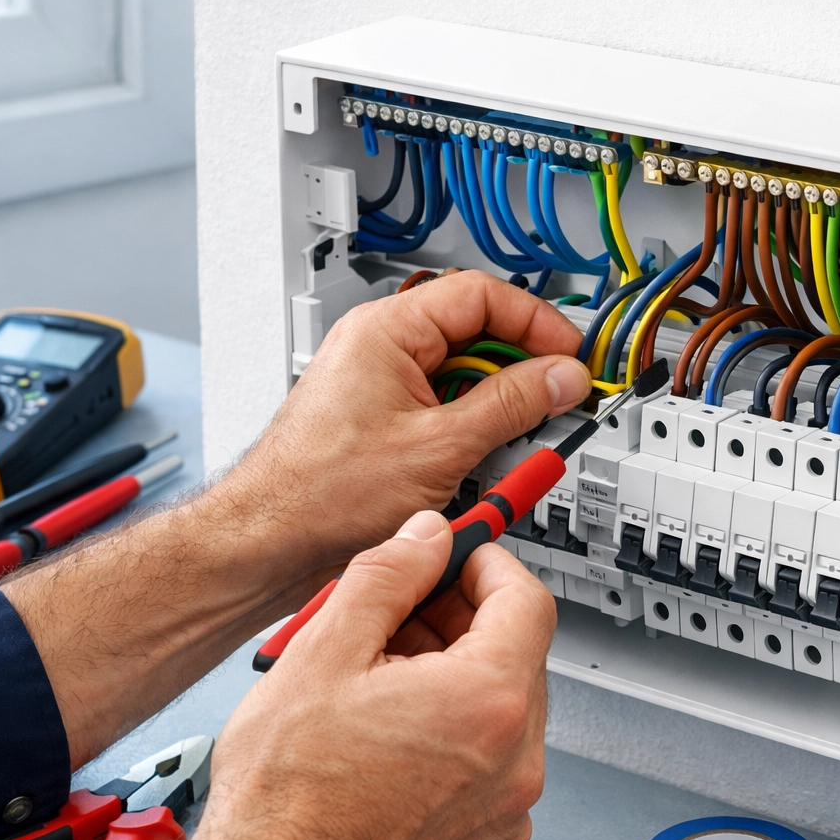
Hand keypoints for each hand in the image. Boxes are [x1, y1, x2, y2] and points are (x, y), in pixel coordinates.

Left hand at [3, 270, 584, 767]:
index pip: (481, 296)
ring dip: (495, 409)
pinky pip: (440, 411)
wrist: (268, 544)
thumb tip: (561, 379)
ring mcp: (377, 386)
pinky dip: (469, 434)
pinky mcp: (379, 424)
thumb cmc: (320, 494)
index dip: (536, 322)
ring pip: (460, 379)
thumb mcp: (441, 446)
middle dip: (520, 371)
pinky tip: (479, 466)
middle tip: (556, 401)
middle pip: (474, 335)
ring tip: (515, 444)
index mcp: (386, 330)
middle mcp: (378, 349)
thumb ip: (512, 405)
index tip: (571, 355)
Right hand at [137, 510, 552, 839]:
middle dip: (462, 629)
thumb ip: (388, 577)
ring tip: (380, 691)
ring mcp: (506, 815)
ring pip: (500, 721)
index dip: (488, 567)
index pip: (527, 601)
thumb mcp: (325, 649)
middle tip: (400, 623)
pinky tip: (392, 749)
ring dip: (455, 691)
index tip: (457, 559)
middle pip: (516, 661)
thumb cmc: (288, 793)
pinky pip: (488, 777)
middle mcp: (517, 762)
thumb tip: (425, 538)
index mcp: (490, 700)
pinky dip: (454, 751)